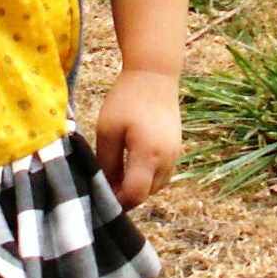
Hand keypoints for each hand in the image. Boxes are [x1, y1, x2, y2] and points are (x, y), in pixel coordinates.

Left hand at [95, 68, 181, 207]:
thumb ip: (106, 162)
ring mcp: (175, 156)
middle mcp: (167, 160)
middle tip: (103, 183)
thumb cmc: (126, 100)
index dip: (116, 201)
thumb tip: (104, 187)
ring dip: (136, 186)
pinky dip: (146, 176)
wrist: (154, 76)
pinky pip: (161, 175)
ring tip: (114, 173)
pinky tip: (129, 164)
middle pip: (145, 194)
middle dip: (125, 195)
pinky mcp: (176, 150)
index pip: (135, 195)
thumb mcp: (107, 131)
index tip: (99, 196)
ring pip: (154, 187)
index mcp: (148, 155)